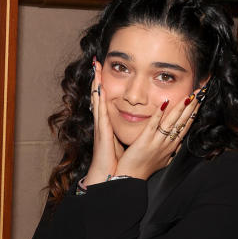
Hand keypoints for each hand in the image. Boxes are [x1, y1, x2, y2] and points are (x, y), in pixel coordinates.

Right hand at [84, 59, 123, 184]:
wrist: (111, 176)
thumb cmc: (119, 162)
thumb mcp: (127, 142)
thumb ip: (133, 132)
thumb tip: (142, 125)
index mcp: (111, 124)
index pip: (108, 100)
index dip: (106, 86)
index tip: (105, 72)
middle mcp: (104, 122)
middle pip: (101, 95)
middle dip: (98, 79)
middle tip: (96, 62)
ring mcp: (102, 125)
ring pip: (98, 99)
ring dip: (96, 83)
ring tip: (95, 67)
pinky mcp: (102, 130)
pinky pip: (100, 110)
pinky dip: (98, 98)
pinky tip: (99, 86)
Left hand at [116, 91, 201, 180]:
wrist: (130, 178)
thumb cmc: (145, 169)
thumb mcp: (163, 161)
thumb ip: (170, 150)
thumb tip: (178, 144)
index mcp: (172, 147)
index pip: (186, 126)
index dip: (193, 112)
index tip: (199, 100)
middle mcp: (167, 144)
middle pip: (183, 122)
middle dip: (192, 107)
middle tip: (200, 92)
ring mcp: (157, 142)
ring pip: (172, 122)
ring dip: (181, 108)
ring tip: (189, 96)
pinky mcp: (145, 141)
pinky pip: (153, 125)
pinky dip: (159, 114)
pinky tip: (165, 103)